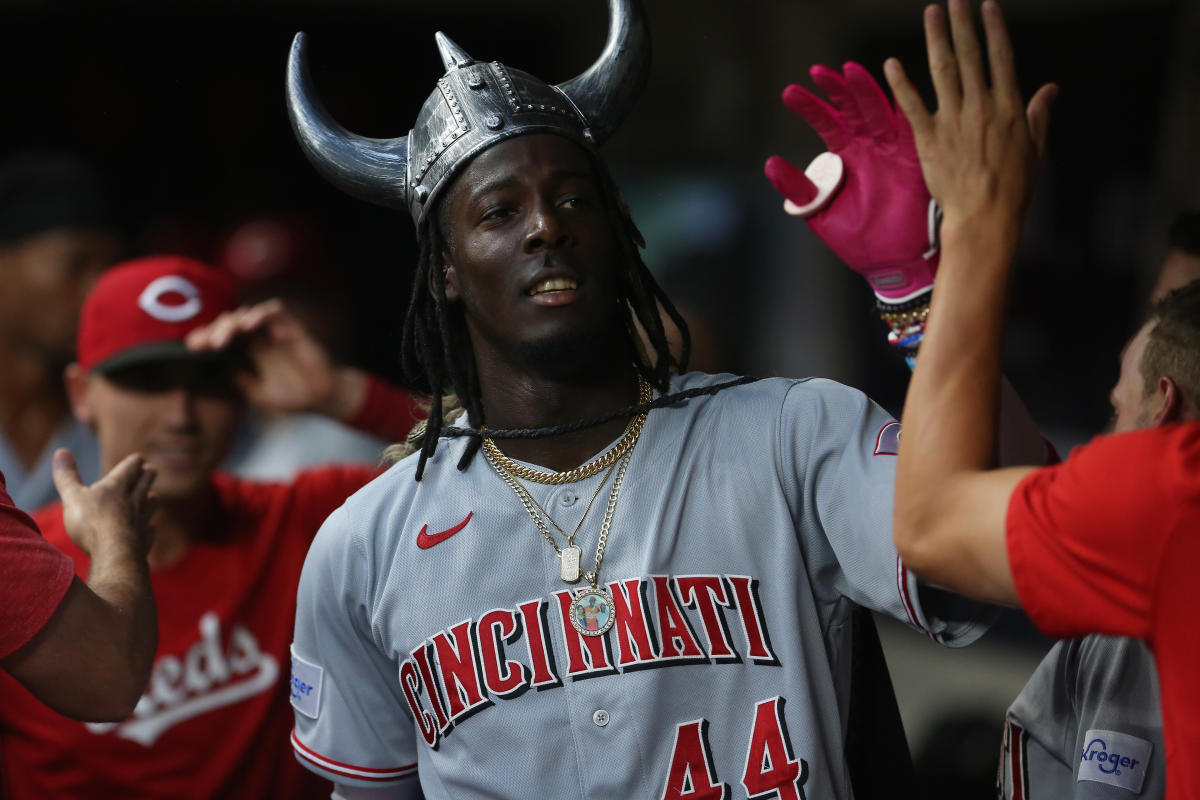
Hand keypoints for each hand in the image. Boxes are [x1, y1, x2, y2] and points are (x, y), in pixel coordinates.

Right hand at [55, 450, 156, 558]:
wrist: (113, 553)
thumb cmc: (91, 523)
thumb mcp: (72, 496)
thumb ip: (67, 475)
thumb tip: (61, 450)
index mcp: (116, 488)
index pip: (128, 470)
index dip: (133, 463)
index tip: (139, 458)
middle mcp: (132, 503)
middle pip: (143, 486)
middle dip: (147, 477)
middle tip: (153, 470)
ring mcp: (139, 523)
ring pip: (149, 508)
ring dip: (152, 501)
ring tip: (155, 497)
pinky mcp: (141, 543)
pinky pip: (148, 534)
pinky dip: (150, 530)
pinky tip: (152, 530)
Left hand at [184, 299, 362, 416]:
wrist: (321, 399)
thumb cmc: (291, 397)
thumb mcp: (256, 394)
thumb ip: (238, 380)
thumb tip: (219, 366)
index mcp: (248, 351)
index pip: (222, 337)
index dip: (205, 338)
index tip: (191, 347)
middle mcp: (259, 337)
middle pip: (231, 322)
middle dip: (215, 330)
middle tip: (207, 344)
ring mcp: (275, 331)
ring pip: (249, 313)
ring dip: (234, 322)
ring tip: (224, 337)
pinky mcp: (293, 329)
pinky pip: (276, 312)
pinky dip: (261, 314)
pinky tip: (250, 325)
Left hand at [765, 62, 939, 302]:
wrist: (894, 265)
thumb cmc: (859, 243)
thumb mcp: (821, 215)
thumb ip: (800, 190)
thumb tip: (771, 163)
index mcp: (846, 157)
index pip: (826, 123)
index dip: (809, 107)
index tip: (789, 93)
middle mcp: (868, 148)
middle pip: (852, 109)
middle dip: (837, 89)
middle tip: (818, 71)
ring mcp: (893, 150)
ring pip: (879, 111)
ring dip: (865, 91)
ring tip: (849, 71)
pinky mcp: (916, 160)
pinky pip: (913, 128)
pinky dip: (907, 107)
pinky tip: (898, 85)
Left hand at [883, 0, 1055, 233]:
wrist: (985, 216)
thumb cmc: (1013, 187)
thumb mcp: (1036, 149)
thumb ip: (1039, 115)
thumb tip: (1050, 89)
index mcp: (1008, 106)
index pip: (1001, 57)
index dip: (994, 29)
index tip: (987, 6)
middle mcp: (980, 106)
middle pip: (970, 55)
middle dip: (963, 24)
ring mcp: (952, 120)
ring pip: (943, 70)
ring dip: (936, 38)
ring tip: (932, 13)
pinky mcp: (929, 137)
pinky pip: (913, 104)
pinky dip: (901, 83)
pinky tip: (892, 63)